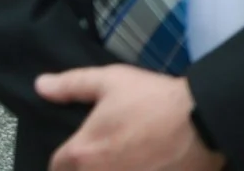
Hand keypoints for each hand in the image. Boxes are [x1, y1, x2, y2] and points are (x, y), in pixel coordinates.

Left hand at [34, 67, 220, 170]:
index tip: (85, 146)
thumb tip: (40, 85)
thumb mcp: (113, 81)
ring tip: (128, 158)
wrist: (202, 121)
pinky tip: (145, 164)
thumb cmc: (153, 100)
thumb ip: (73, 85)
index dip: (69, 156)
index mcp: (80, 154)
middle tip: (108, 153)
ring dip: (109, 169)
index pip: (56, 165)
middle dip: (86, 167)